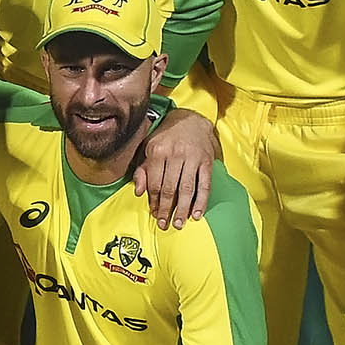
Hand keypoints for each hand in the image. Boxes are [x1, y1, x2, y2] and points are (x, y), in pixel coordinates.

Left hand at [132, 108, 219, 228]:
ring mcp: (193, 158)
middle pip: (170, 188)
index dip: (154, 201)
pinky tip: (197, 214)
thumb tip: (138, 192)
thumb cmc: (166, 138)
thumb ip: (142, 170)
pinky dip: (201, 201)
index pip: (155, 182)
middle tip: (165, 224)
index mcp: (158, 151)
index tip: (154, 214)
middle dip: (166, 208)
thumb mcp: (148, 148)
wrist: (191, 120)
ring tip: (179, 223)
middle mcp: (175, 154)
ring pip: (187, 188)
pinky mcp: (206, 161)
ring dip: (183, 209)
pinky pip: (204, 185)